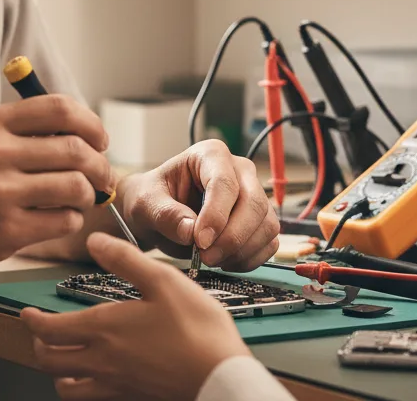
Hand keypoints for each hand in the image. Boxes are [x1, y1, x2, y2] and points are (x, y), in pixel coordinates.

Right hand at [0, 94, 112, 282]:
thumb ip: (17, 132)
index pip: (59, 108)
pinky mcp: (5, 231)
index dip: (90, 123)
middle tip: (101, 175)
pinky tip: (57, 219)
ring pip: (75, 186)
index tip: (99, 139)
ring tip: (78, 200)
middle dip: (99, 164)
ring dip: (87, 195)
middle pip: (75, 148)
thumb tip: (79, 135)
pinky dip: (70, 220)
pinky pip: (62, 220)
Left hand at [22, 232, 250, 399]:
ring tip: (61, 356)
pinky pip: (92, 399)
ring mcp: (117, 385)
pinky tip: (94, 376)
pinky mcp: (133, 398)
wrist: (221, 378)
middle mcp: (103, 362)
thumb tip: (94, 241)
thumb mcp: (161, 280)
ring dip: (57, 371)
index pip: (51, 330)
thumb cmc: (196, 329)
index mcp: (104, 330)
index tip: (27, 313)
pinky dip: (81, 389)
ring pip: (67, 388)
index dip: (33, 321)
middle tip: (40, 331)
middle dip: (39, 344)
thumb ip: (124, 259)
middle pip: (51, 362)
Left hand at [118, 141, 278, 270]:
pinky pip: (269, 243)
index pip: (225, 183)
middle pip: (254, 204)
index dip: (216, 215)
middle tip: (206, 257)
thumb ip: (165, 214)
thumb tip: (189, 231)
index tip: (200, 241)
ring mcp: (253, 195)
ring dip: (241, 251)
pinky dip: (249, 259)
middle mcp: (238, 171)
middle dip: (232, 237)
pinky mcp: (260, 221)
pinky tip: (224, 261)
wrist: (158, 214)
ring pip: (267, 225)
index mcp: (210, 155)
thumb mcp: (146, 203)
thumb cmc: (152, 200)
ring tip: (210, 259)